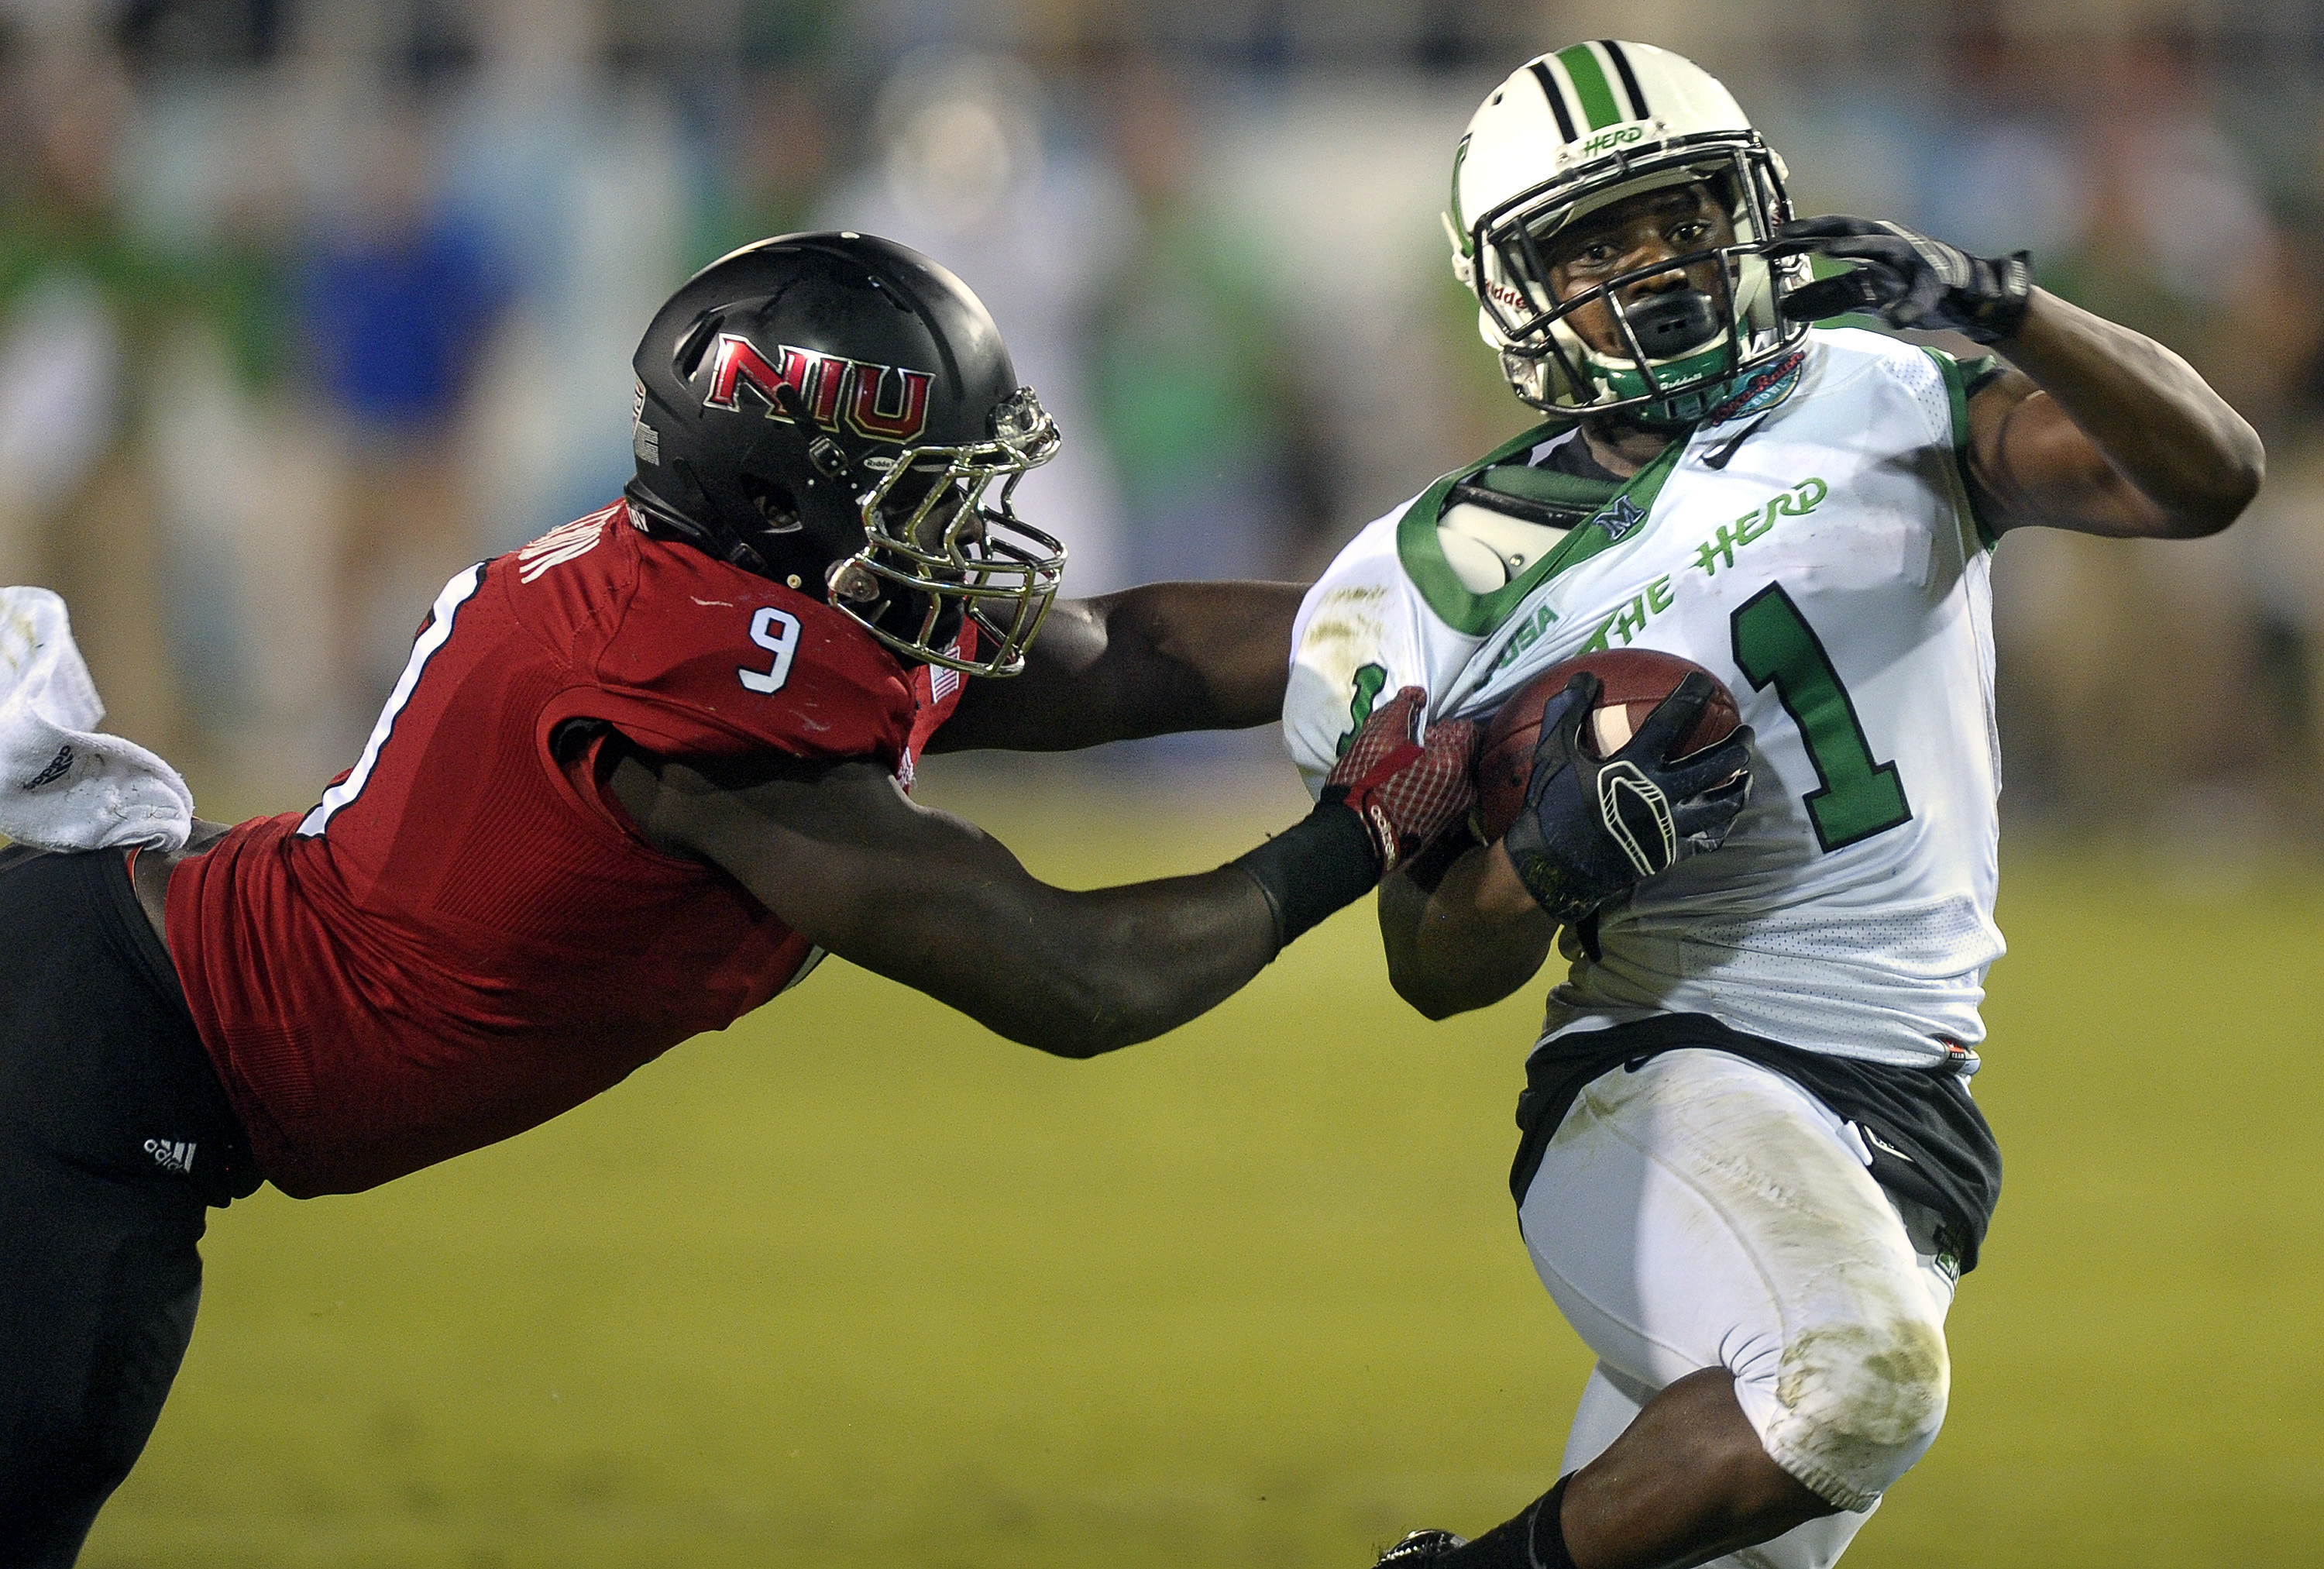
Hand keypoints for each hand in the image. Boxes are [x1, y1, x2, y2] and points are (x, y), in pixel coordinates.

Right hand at [1323, 686, 1477, 873]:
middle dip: (1437, 750)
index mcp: (1456, 763)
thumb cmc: (1368, 784)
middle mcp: (1464, 790)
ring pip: (1449, 780)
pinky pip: (1440, 801)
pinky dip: (1427, 793)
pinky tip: (1401, 794)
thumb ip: (1401, 709)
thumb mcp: (1378, 737)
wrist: (1355, 842)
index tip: (1418, 731)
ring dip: (1431, 772)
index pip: (1467, 730)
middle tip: (1404, 753)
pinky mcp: (1439, 832)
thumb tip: (1417, 694)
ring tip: (1400, 774)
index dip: (1442, 725)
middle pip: (1458, 757)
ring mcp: (1454, 814)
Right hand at [1501, 672, 1751, 924]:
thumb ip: (1568, 713)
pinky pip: (1709, 838)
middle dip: (1737, 745)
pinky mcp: (1670, 853)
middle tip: (1745, 732)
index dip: (1691, 696)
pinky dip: (1722, 823)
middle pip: (1715, 764)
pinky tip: (1726, 813)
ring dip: (1740, 784)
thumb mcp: (1552, 754)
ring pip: (1722, 804)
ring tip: (1746, 772)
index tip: (1703, 683)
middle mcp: (1659, 794)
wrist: (1553, 867)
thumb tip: (1584, 676)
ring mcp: (1669, 826)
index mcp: (1632, 766)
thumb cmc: (1551, 806)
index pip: (1671, 721)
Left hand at [1772, 215, 2031, 343]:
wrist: (1969, 293)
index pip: (1828, 234)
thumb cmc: (1910, 287)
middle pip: (1849, 231)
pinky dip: (1908, 305)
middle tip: (1785, 234)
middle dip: (1817, 230)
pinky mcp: (1935, 284)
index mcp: (1871, 244)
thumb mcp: (1864, 294)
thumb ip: (1828, 298)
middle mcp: (1888, 244)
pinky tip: (1895, 318)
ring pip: (1883, 250)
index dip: (1798, 237)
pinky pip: (1921, 294)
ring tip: (1829, 252)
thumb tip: (1786, 308)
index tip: (1765, 244)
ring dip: (1856, 248)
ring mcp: (1912, 261)